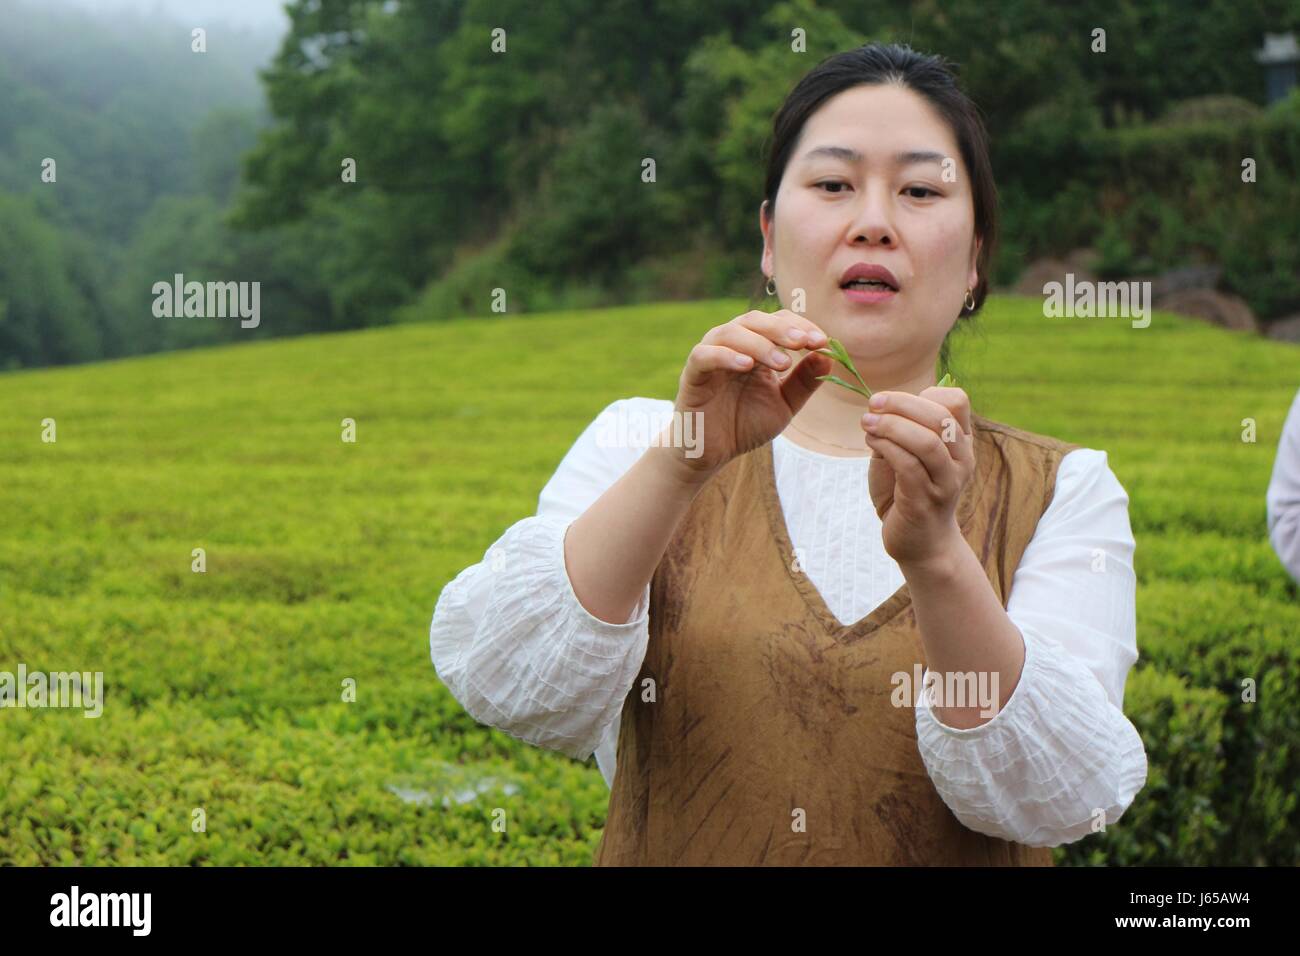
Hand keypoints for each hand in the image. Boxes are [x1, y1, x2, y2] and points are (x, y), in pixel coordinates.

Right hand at [657, 309, 831, 483]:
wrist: (712, 453)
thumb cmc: (745, 424)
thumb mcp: (784, 404)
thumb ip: (804, 381)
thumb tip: (828, 356)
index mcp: (755, 347)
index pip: (778, 321)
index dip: (801, 326)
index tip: (822, 341)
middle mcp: (732, 345)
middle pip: (755, 320)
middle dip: (782, 329)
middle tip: (805, 342)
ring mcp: (710, 356)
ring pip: (731, 333)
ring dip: (760, 344)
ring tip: (783, 364)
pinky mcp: (692, 374)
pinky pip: (704, 355)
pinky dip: (725, 356)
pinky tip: (747, 366)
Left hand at [862, 386, 975, 567]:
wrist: (920, 543)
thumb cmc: (908, 493)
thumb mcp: (907, 454)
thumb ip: (903, 430)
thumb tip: (880, 404)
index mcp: (960, 443)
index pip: (957, 402)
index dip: (925, 393)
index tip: (892, 400)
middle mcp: (961, 460)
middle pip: (941, 417)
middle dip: (902, 404)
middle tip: (872, 404)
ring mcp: (946, 482)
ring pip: (927, 441)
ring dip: (892, 426)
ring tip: (867, 422)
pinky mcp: (925, 501)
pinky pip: (909, 466)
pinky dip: (887, 448)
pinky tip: (871, 443)